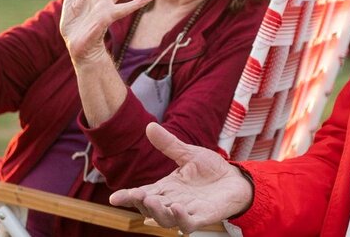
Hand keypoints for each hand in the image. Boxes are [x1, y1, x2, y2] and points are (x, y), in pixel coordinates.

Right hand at [109, 123, 253, 233]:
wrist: (235, 179)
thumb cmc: (210, 168)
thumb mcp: (187, 153)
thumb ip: (168, 144)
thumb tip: (149, 126)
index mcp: (166, 187)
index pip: (143, 193)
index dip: (128, 197)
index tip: (114, 198)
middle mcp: (172, 201)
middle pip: (150, 208)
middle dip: (141, 203)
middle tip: (136, 195)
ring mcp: (186, 211)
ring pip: (165, 219)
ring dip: (157, 212)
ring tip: (153, 200)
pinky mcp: (201, 217)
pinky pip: (187, 224)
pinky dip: (181, 219)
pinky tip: (178, 208)